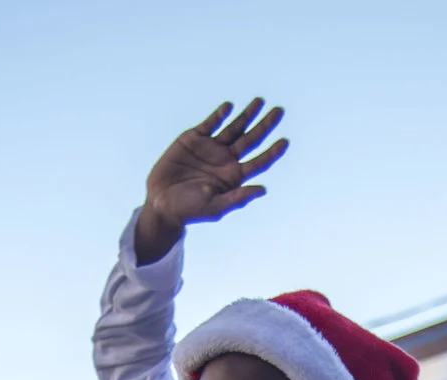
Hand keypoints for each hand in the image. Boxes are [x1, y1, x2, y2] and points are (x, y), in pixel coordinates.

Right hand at [132, 100, 287, 263]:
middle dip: (266, 125)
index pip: (259, 162)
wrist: (160, 201)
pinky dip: (220, 115)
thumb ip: (238, 198)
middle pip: (251, 140)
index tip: (285, 141)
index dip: (273, 152)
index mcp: (234, 177)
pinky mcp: (194, 138)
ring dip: (247, 115)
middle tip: (280, 111)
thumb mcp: (214, 207)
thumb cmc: (188, 210)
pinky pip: (211, 123)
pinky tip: (229, 107)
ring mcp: (211, 147)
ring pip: (234, 127)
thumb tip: (263, 190)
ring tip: (260, 101)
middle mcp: (226, 160)